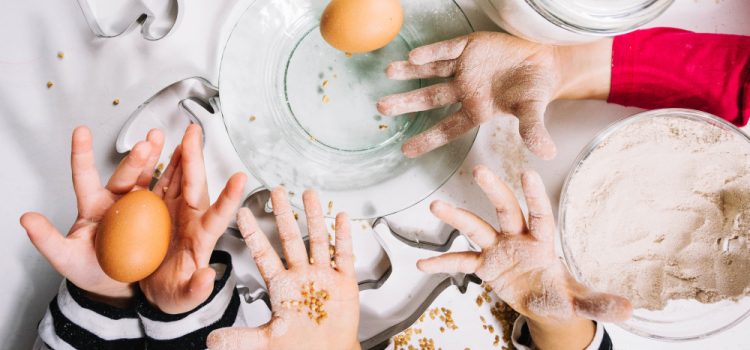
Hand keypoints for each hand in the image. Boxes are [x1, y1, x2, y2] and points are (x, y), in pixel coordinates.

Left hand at [20, 126, 163, 305]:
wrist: (117, 286)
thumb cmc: (91, 270)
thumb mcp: (66, 258)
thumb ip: (47, 239)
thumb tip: (27, 220)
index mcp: (93, 206)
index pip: (85, 177)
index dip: (82, 154)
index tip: (81, 132)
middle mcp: (116, 201)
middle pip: (125, 175)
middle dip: (135, 159)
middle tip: (145, 146)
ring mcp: (138, 206)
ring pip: (147, 176)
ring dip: (156, 157)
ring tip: (161, 140)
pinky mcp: (158, 214)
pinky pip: (166, 192)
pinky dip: (175, 175)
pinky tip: (182, 160)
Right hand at [139, 124, 246, 313]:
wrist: (154, 290)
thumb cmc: (175, 293)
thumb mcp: (184, 296)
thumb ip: (196, 288)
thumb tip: (208, 278)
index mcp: (202, 238)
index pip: (219, 216)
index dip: (230, 198)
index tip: (241, 179)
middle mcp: (191, 219)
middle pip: (195, 186)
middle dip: (196, 159)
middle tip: (195, 135)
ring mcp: (174, 211)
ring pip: (179, 178)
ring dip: (181, 155)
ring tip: (184, 134)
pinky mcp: (156, 209)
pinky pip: (159, 182)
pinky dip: (160, 163)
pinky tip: (161, 147)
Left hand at [207, 188, 359, 349]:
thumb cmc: (300, 347)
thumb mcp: (266, 342)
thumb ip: (240, 338)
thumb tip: (211, 341)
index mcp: (281, 287)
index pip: (263, 253)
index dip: (253, 233)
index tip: (241, 212)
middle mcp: (301, 276)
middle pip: (290, 239)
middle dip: (284, 214)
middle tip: (277, 191)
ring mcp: (322, 277)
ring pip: (317, 240)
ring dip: (314, 217)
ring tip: (309, 194)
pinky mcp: (343, 283)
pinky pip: (343, 256)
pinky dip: (343, 237)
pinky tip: (341, 219)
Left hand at [377, 32, 611, 159]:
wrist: (546, 60)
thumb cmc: (536, 89)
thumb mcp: (533, 111)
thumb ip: (533, 130)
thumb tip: (547, 154)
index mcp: (477, 110)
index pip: (447, 128)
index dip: (427, 139)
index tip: (406, 151)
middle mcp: (465, 90)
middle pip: (430, 98)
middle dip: (406, 103)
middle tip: (382, 108)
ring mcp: (464, 68)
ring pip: (431, 71)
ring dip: (409, 72)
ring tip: (388, 72)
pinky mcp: (469, 46)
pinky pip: (446, 49)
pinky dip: (430, 52)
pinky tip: (413, 56)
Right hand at [417, 165, 630, 349]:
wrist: (544, 304)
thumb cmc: (562, 295)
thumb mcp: (580, 301)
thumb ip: (599, 303)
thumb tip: (630, 309)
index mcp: (543, 241)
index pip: (539, 214)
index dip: (534, 195)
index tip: (527, 172)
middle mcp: (518, 238)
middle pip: (505, 210)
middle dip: (494, 191)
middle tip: (480, 170)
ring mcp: (498, 249)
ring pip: (476, 228)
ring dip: (457, 218)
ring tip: (436, 206)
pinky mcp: (484, 265)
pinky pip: (461, 262)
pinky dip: (443, 263)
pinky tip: (423, 262)